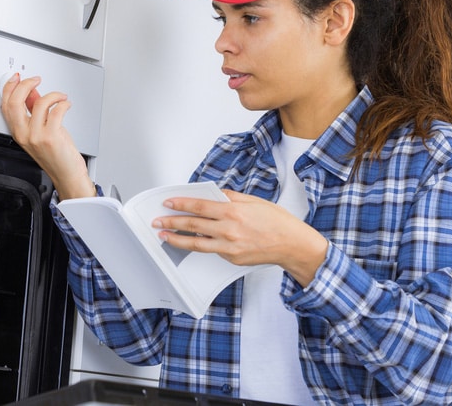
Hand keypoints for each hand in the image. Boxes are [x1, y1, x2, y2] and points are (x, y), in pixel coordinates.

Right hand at [0, 74, 95, 198]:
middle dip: (25, 84)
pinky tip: (66, 104)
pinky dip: (63, 103)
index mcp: (18, 132)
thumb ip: (34, 111)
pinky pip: (56, 111)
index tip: (18, 77)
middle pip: (15, 102)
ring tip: (61, 97)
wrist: (67, 174)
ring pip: (40, 103)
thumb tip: (32, 93)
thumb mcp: (41, 130)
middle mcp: (24, 134)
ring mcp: (36, 136)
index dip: (10, 87)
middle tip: (36, 80)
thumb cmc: (56, 155)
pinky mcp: (51, 137)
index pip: (6, 105)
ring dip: (54, 94)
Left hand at [152, 189, 327, 286]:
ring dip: (177, 239)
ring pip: (196, 243)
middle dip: (171, 223)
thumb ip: (230, 197)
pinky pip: (212, 250)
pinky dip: (200, 244)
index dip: (181, 204)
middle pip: (193, 225)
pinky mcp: (231, 258)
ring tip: (164, 236)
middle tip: (158, 221)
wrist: (293, 246)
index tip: (168, 203)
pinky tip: (191, 241)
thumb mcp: (254, 201)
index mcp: (233, 211)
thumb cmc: (277, 222)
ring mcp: (229, 247)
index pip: (199, 206)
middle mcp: (228, 230)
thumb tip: (212, 194)